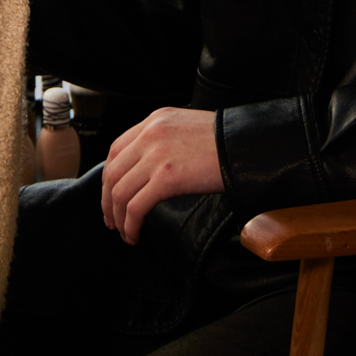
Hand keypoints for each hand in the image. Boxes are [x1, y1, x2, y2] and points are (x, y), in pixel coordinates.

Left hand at [101, 107, 222, 243]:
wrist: (247, 144)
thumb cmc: (227, 140)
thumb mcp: (187, 128)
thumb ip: (164, 140)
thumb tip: (150, 169)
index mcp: (154, 121)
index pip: (115, 150)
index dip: (109, 178)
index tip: (111, 196)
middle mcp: (150, 134)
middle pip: (112, 173)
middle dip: (107, 202)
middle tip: (112, 221)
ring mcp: (156, 155)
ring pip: (119, 193)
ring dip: (118, 218)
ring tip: (125, 233)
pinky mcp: (166, 177)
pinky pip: (135, 207)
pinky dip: (130, 225)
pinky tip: (135, 234)